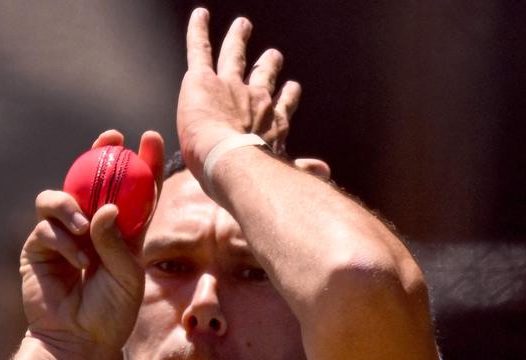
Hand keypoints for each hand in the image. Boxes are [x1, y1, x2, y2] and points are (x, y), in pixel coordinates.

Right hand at [19, 130, 165, 354]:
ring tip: (84, 226)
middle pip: (92, 179)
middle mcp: (91, 227)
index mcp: (122, 232)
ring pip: (59, 196)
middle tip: (111, 137)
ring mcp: (62, 235)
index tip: (150, 137)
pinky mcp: (39, 247)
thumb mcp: (127, 276)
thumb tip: (104, 207)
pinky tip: (78, 264)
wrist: (78, 340)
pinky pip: (46, 227)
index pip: (134, 189)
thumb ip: (118, 242)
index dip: (143, 161)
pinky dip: (64, 242)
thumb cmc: (111, 312)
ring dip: (71, 204)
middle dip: (100, 152)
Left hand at [177, 9, 300, 180]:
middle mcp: (255, 100)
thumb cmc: (255, 177)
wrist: (232, 163)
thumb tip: (326, 173)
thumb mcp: (285, 175)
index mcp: (273, 124)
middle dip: (269, 64)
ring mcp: (229, 86)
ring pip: (234, 55)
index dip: (288, 98)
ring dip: (238, 39)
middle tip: (274, 54)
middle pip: (263, 76)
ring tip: (242, 25)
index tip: (293, 88)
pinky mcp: (201, 81)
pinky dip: (199, 31)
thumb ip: (303, 171)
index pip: (283, 107)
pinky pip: (200, 49)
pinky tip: (199, 15)